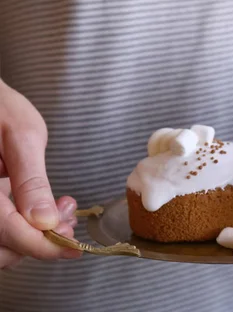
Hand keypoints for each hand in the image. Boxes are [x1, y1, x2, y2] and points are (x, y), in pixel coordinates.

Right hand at [0, 82, 79, 268]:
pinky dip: (22, 229)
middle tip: (69, 221)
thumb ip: (31, 180)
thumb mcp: (21, 136)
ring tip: (60, 211)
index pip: (9, 233)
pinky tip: (43, 210)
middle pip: (1, 248)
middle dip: (40, 243)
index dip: (44, 246)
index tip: (74, 248)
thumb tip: (45, 220)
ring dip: (33, 238)